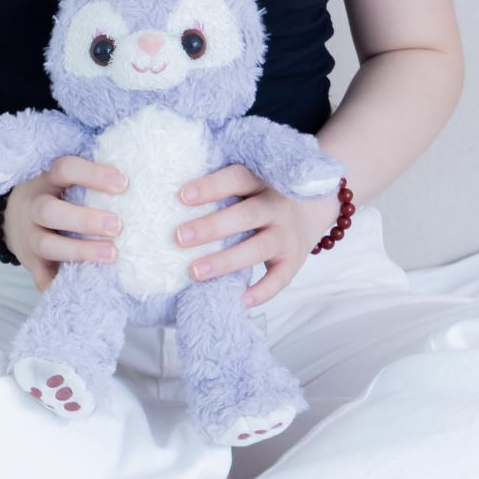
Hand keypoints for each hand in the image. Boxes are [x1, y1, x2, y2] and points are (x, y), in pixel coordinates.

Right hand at [2, 156, 129, 292]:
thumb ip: (90, 179)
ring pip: (46, 245)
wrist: (11, 218)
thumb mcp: (62, 180)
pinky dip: (61, 284)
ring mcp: (28, 237)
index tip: (123, 184)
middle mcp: (33, 207)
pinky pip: (42, 277)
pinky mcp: (31, 263)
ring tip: (112, 255)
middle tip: (118, 225)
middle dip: (85, 219)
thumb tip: (139, 177)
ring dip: (80, 251)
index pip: (64, 169)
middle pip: (49, 211)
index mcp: (46, 180)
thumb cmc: (54, 195)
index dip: (92, 175)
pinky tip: (86, 286)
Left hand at [173, 165, 338, 308]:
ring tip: (195, 272)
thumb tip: (165, 195)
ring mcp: (287, 233)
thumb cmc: (262, 193)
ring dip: (226, 261)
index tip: (182, 196)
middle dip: (212, 227)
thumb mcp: (250, 180)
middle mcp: (277, 205)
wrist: (313, 206)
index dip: (212, 186)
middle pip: (246, 214)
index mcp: (261, 179)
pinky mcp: (295, 258)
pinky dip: (262, 292)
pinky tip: (240, 300)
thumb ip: (222, 185)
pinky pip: (280, 278)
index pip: (237, 178)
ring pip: (258, 248)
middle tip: (179, 237)